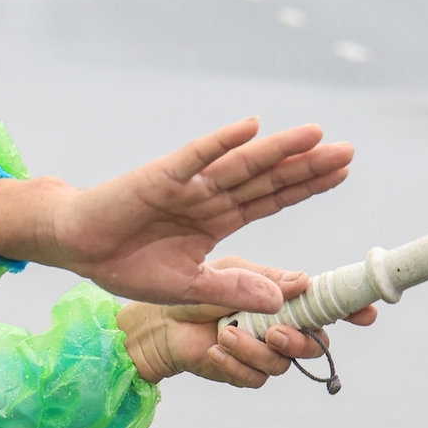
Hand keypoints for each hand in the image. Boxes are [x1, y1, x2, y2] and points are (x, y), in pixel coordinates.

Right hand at [0, 118, 351, 312]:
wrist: (78, 247)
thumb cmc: (128, 264)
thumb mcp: (188, 287)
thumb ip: (232, 288)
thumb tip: (280, 300)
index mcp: (217, 220)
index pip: (272, 199)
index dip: (306, 186)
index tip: (342, 174)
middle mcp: (210, 196)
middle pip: (267, 178)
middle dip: (308, 165)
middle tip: (349, 151)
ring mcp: (188, 184)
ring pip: (242, 164)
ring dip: (278, 150)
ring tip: (316, 134)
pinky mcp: (161, 176)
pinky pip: (196, 157)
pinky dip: (222, 142)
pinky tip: (252, 127)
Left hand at [115, 257, 378, 386]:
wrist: (158, 322)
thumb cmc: (196, 291)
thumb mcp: (233, 274)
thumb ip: (268, 282)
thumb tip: (304, 283)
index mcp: (284, 300)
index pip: (326, 307)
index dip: (351, 311)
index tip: (367, 313)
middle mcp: (280, 328)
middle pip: (313, 344)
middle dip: (298, 340)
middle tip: (275, 331)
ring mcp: (263, 354)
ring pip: (282, 364)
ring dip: (255, 350)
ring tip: (225, 333)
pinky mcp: (243, 373)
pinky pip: (255, 378)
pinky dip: (234, 364)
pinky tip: (214, 349)